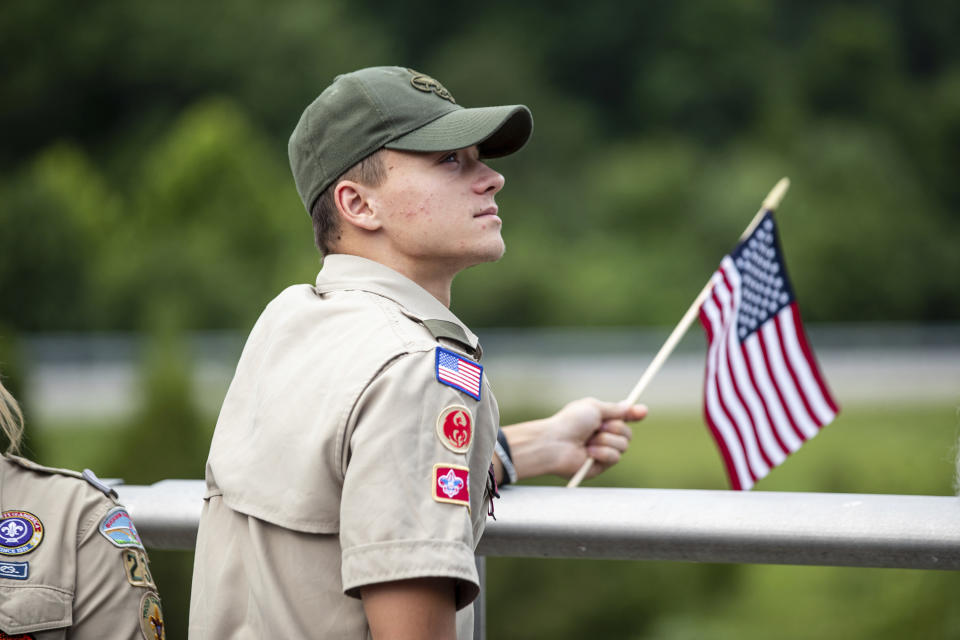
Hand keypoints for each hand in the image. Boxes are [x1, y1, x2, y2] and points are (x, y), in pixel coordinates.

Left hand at [500, 398, 646, 481]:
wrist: (555, 443)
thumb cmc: (570, 423)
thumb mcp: (594, 408)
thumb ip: (614, 409)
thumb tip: (630, 405)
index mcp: (599, 420)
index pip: (623, 418)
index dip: (634, 414)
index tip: (643, 411)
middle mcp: (602, 435)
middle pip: (628, 432)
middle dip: (616, 428)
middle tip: (599, 426)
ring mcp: (602, 451)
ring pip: (624, 445)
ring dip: (607, 440)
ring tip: (589, 440)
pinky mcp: (600, 466)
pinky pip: (615, 457)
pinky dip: (602, 452)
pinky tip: (588, 452)